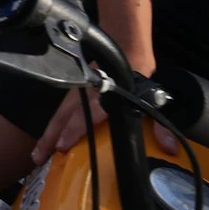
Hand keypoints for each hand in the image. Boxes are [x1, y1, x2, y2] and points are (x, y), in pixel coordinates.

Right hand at [34, 85, 173, 164]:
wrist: (126, 52)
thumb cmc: (136, 79)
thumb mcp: (152, 102)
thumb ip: (160, 126)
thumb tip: (170, 148)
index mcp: (103, 98)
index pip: (87, 115)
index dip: (74, 130)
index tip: (62, 145)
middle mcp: (86, 96)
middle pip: (64, 117)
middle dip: (51, 137)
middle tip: (39, 157)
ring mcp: (77, 94)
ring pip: (59, 114)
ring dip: (48, 134)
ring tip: (38, 153)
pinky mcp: (73, 94)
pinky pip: (60, 111)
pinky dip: (53, 126)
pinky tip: (48, 140)